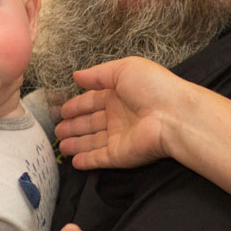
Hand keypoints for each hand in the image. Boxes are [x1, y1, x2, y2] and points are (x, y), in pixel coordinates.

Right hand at [55, 57, 190, 170]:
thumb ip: (98, 74)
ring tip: (60, 146)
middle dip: (74, 126)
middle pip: (91, 123)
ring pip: (92, 142)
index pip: (93, 101)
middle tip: (57, 131)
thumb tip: (76, 75)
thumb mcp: (124, 69)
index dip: (77, 106)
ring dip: (77, 144)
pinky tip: (74, 161)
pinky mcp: (120, 155)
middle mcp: (119, 116)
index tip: (63, 111)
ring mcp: (120, 137)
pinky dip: (87, 161)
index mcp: (120, 95)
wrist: (174, 115)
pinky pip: (100, 159)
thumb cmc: (152, 87)